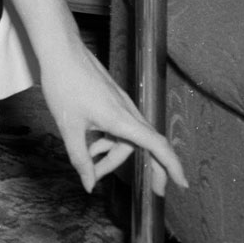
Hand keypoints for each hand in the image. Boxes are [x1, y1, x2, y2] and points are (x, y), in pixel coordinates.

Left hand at [38, 45, 188, 195]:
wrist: (60, 50)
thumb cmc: (64, 85)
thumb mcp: (69, 127)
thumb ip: (80, 158)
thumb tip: (89, 185)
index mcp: (122, 119)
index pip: (157, 146)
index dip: (172, 166)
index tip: (183, 184)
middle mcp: (128, 112)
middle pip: (144, 146)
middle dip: (147, 168)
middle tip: (153, 192)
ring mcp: (121, 104)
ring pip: (127, 137)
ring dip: (114, 154)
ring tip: (91, 167)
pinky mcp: (113, 100)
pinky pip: (119, 126)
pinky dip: (109, 140)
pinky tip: (90, 146)